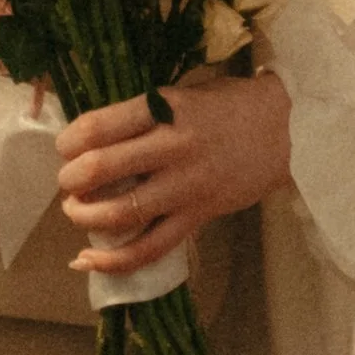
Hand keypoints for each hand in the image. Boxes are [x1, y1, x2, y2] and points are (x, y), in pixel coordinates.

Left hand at [56, 71, 293, 277]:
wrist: (289, 132)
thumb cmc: (230, 108)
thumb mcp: (184, 95)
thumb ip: (144, 115)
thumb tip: (93, 140)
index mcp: (165, 108)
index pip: (99, 126)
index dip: (69, 141)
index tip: (65, 147)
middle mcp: (173, 146)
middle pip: (101, 168)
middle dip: (71, 179)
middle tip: (70, 181)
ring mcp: (186, 186)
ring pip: (120, 211)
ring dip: (85, 215)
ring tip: (77, 211)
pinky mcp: (199, 216)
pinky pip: (150, 247)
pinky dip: (113, 260)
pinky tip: (88, 260)